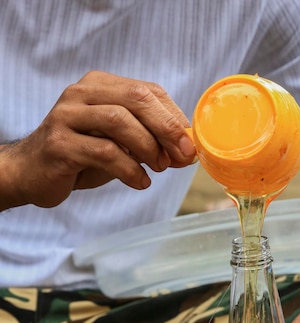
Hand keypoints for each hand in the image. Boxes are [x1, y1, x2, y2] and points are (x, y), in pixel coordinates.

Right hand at [1, 71, 195, 208]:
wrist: (32, 173)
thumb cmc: (80, 156)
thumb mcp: (118, 144)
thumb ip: (148, 141)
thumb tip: (186, 152)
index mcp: (99, 86)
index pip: (147, 90)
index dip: (174, 117)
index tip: (189, 144)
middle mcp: (81, 94)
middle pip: (136, 99)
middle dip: (167, 128)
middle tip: (182, 155)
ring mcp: (67, 116)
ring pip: (119, 121)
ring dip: (148, 147)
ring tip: (158, 168)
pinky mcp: (60, 144)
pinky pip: (104, 152)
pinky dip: (129, 169)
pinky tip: (140, 182)